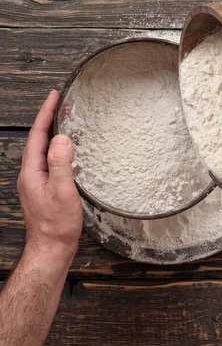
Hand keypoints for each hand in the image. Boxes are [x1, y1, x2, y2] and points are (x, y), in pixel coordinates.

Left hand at [17, 90, 81, 257]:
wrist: (51, 248)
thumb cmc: (57, 225)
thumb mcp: (62, 191)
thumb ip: (61, 163)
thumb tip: (62, 138)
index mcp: (32, 172)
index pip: (38, 136)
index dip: (46, 114)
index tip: (54, 97)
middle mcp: (31, 175)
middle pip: (37, 140)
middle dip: (47, 119)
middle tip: (59, 103)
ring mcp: (36, 183)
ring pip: (42, 150)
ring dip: (51, 133)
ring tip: (62, 120)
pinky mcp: (44, 189)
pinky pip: (49, 161)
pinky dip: (56, 149)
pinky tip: (66, 151)